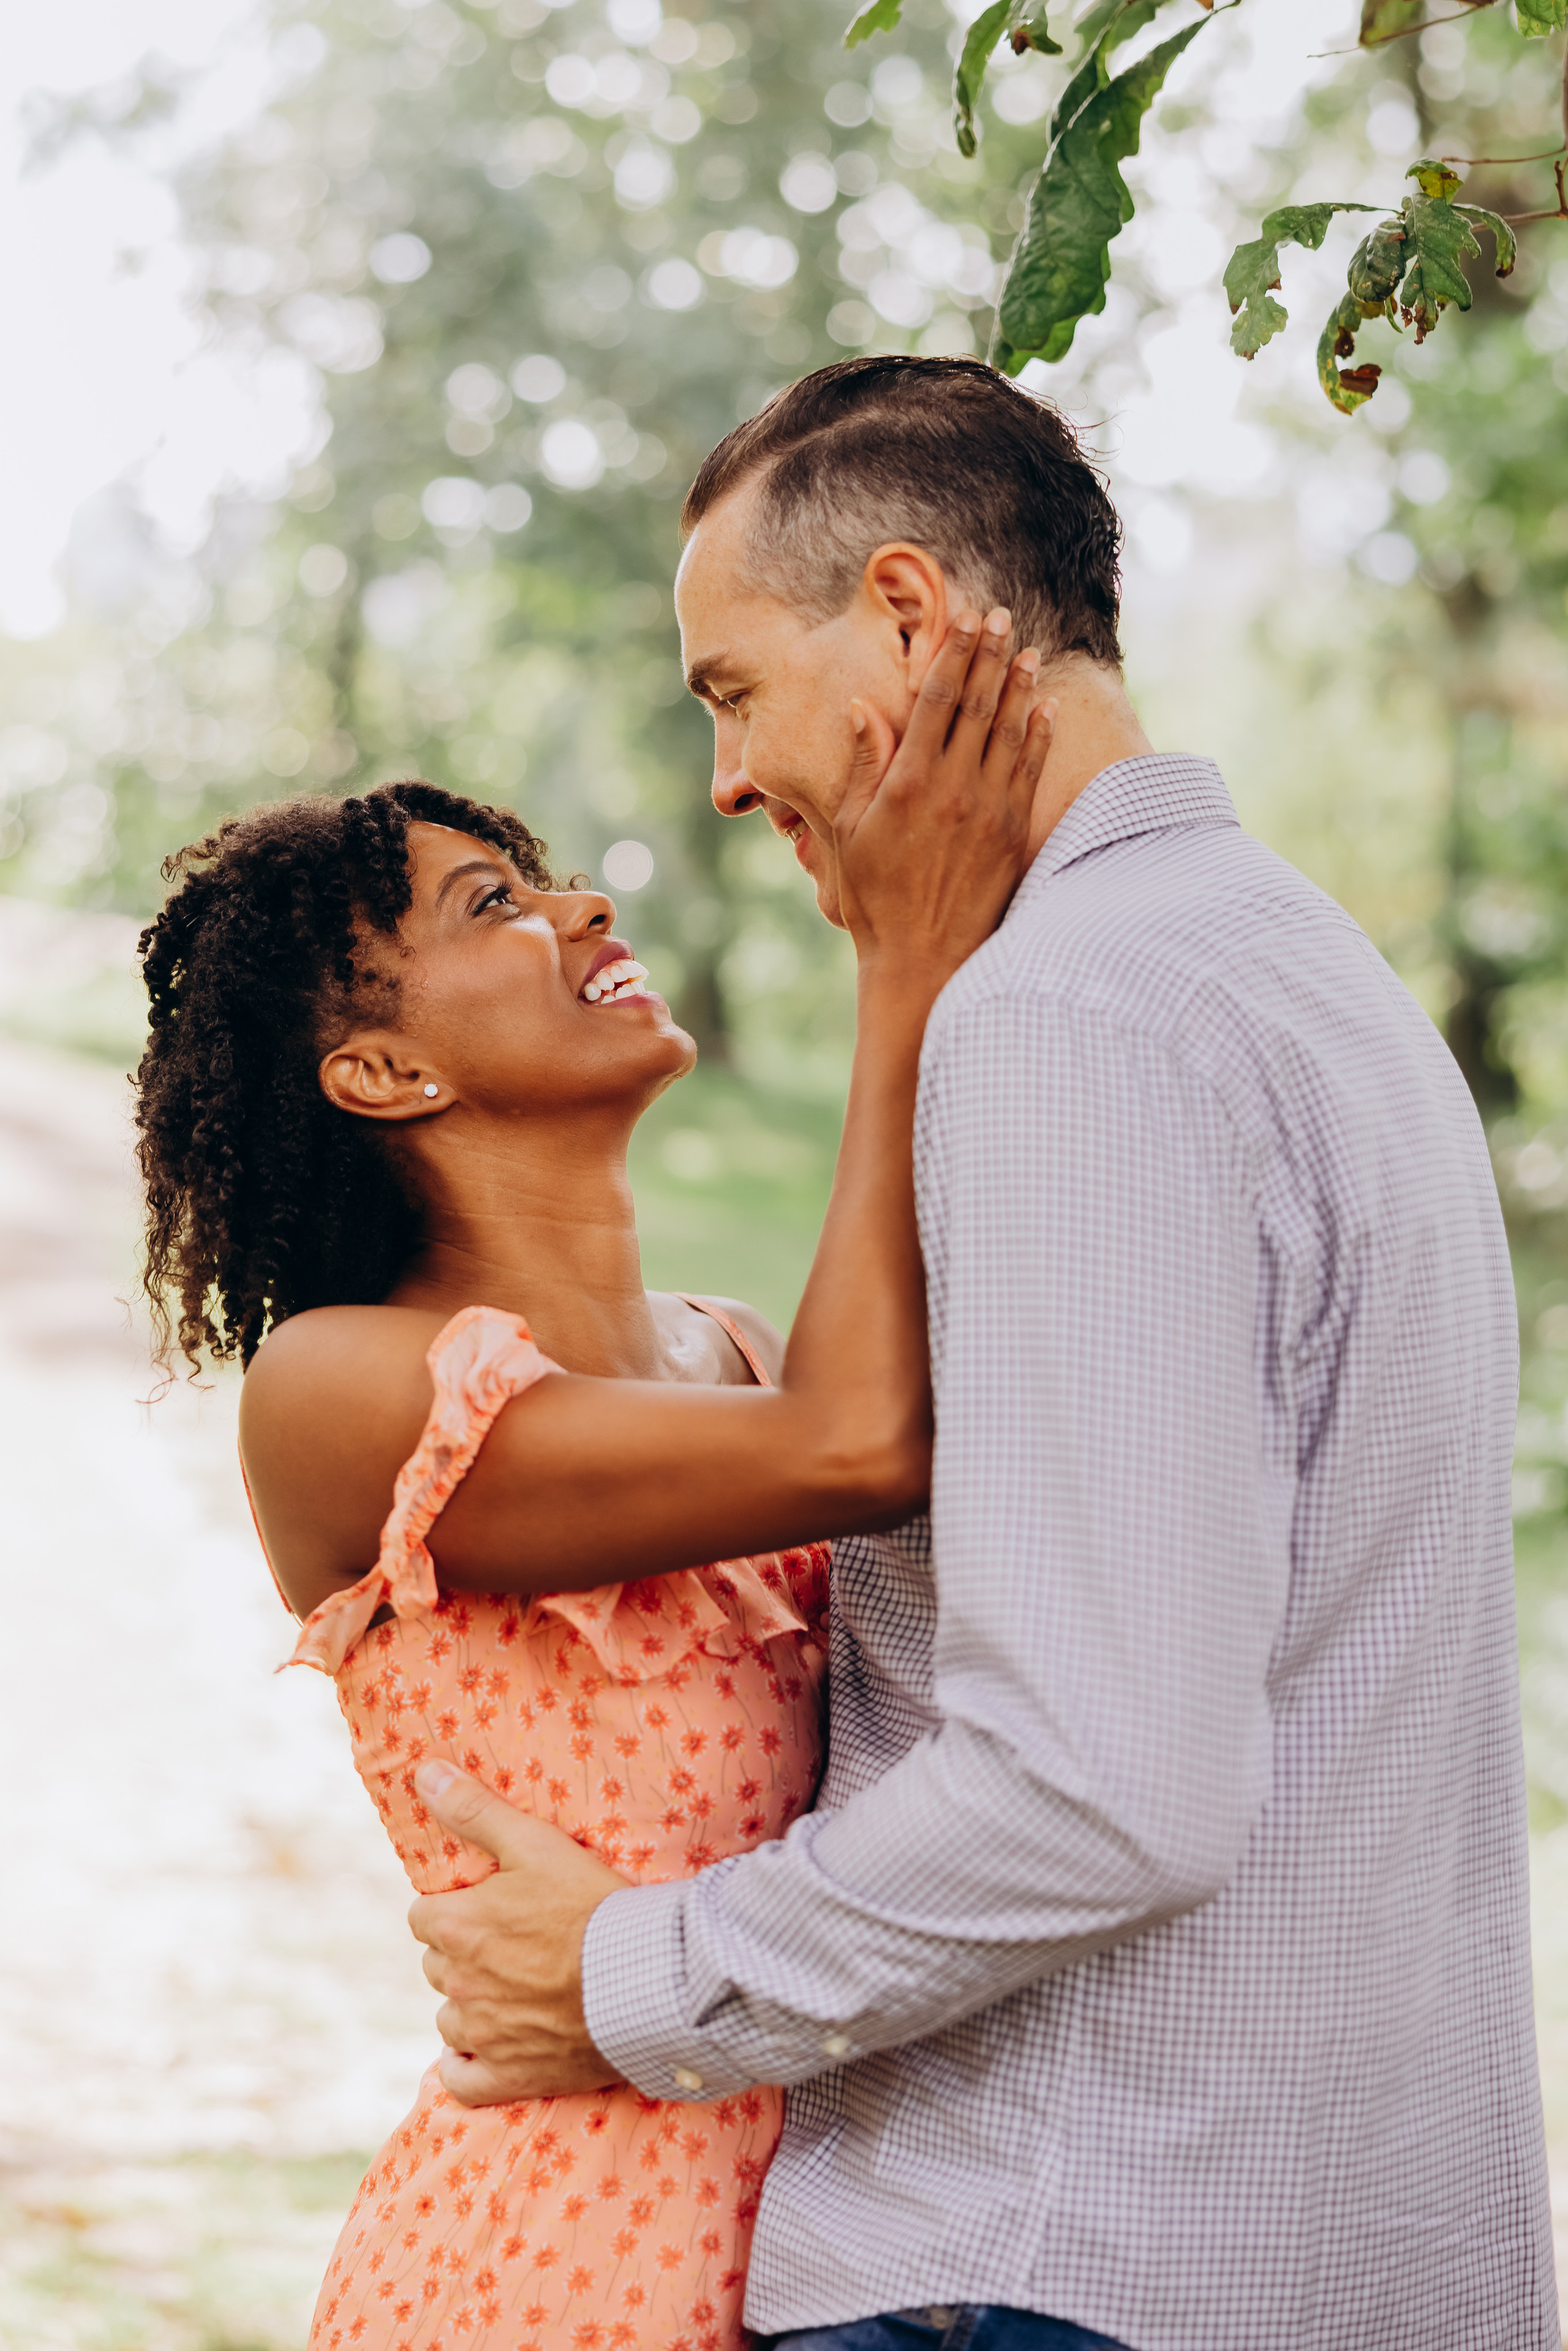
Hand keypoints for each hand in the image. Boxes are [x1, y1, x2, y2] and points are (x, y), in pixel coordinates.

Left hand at [407, 1760, 630, 2104]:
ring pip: (451, 2018)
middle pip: (438, 1964)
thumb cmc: (593, 1902)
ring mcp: (483, 2035)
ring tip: (520, 1987)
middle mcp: (459, 1984)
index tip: (492, 1904)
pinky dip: (470, 2065)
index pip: (424, 1915)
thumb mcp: (534, 1842)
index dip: (456, 1907)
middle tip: (516, 1941)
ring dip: (472, 2004)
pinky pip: (461, 2079)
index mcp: (457, 1927)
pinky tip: (496, 2046)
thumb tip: (423, 1772)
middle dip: (464, 1951)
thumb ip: (474, 1809)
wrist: (648, 1977)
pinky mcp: (509, 2076)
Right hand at [835, 608, 1052, 979]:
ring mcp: (989, 809)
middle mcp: (954, 788)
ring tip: (1026, 651)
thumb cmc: (876, 897)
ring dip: (1019, 687)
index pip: (937, 701)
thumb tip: (865, 709)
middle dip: (989, 656)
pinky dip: (1039, 736)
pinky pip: (1031, 771)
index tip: (964, 619)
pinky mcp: (1013, 832)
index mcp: (909, 782)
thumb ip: (864, 766)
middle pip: (978, 705)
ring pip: (1010, 732)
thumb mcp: (849, 831)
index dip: (952, 655)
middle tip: (1000, 617)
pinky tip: (1045, 709)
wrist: (924, 958)